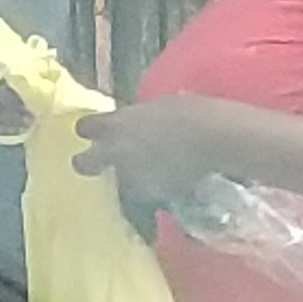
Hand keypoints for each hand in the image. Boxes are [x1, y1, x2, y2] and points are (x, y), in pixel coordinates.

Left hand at [73, 94, 239, 206]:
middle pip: (83, 163)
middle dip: (90, 161)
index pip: (86, 126)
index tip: (98, 128)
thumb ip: (142, 116)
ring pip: (119, 177)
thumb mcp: (163, 105)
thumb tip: (139, 120)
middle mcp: (117, 153)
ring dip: (130, 173)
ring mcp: (133, 177)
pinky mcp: (151, 195)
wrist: (219, 142)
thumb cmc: (195, 112)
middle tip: (104, 159)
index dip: (91, 129)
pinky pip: (145, 188)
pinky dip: (153, 183)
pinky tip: (171, 175)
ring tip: (153, 165)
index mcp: (119, 123)